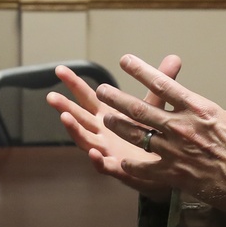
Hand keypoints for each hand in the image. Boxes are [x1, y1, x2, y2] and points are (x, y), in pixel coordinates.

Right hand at [46, 55, 181, 201]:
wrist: (167, 165)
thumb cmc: (153, 134)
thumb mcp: (154, 106)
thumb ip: (160, 83)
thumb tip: (174, 57)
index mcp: (107, 115)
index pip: (87, 96)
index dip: (74, 84)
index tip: (60, 70)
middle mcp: (102, 132)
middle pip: (79, 117)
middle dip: (65, 107)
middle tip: (51, 96)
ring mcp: (106, 150)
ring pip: (85, 140)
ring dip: (74, 130)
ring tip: (65, 118)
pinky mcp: (118, 168)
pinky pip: (104, 166)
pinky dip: (97, 160)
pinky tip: (94, 153)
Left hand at [96, 54, 225, 212]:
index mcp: (198, 109)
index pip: (164, 84)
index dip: (142, 71)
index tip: (125, 60)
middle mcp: (181, 127)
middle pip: (141, 109)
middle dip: (118, 98)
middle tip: (102, 90)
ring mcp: (175, 151)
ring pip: (137, 136)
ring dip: (119, 126)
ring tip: (105, 119)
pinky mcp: (174, 174)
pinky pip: (145, 169)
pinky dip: (131, 165)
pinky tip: (119, 160)